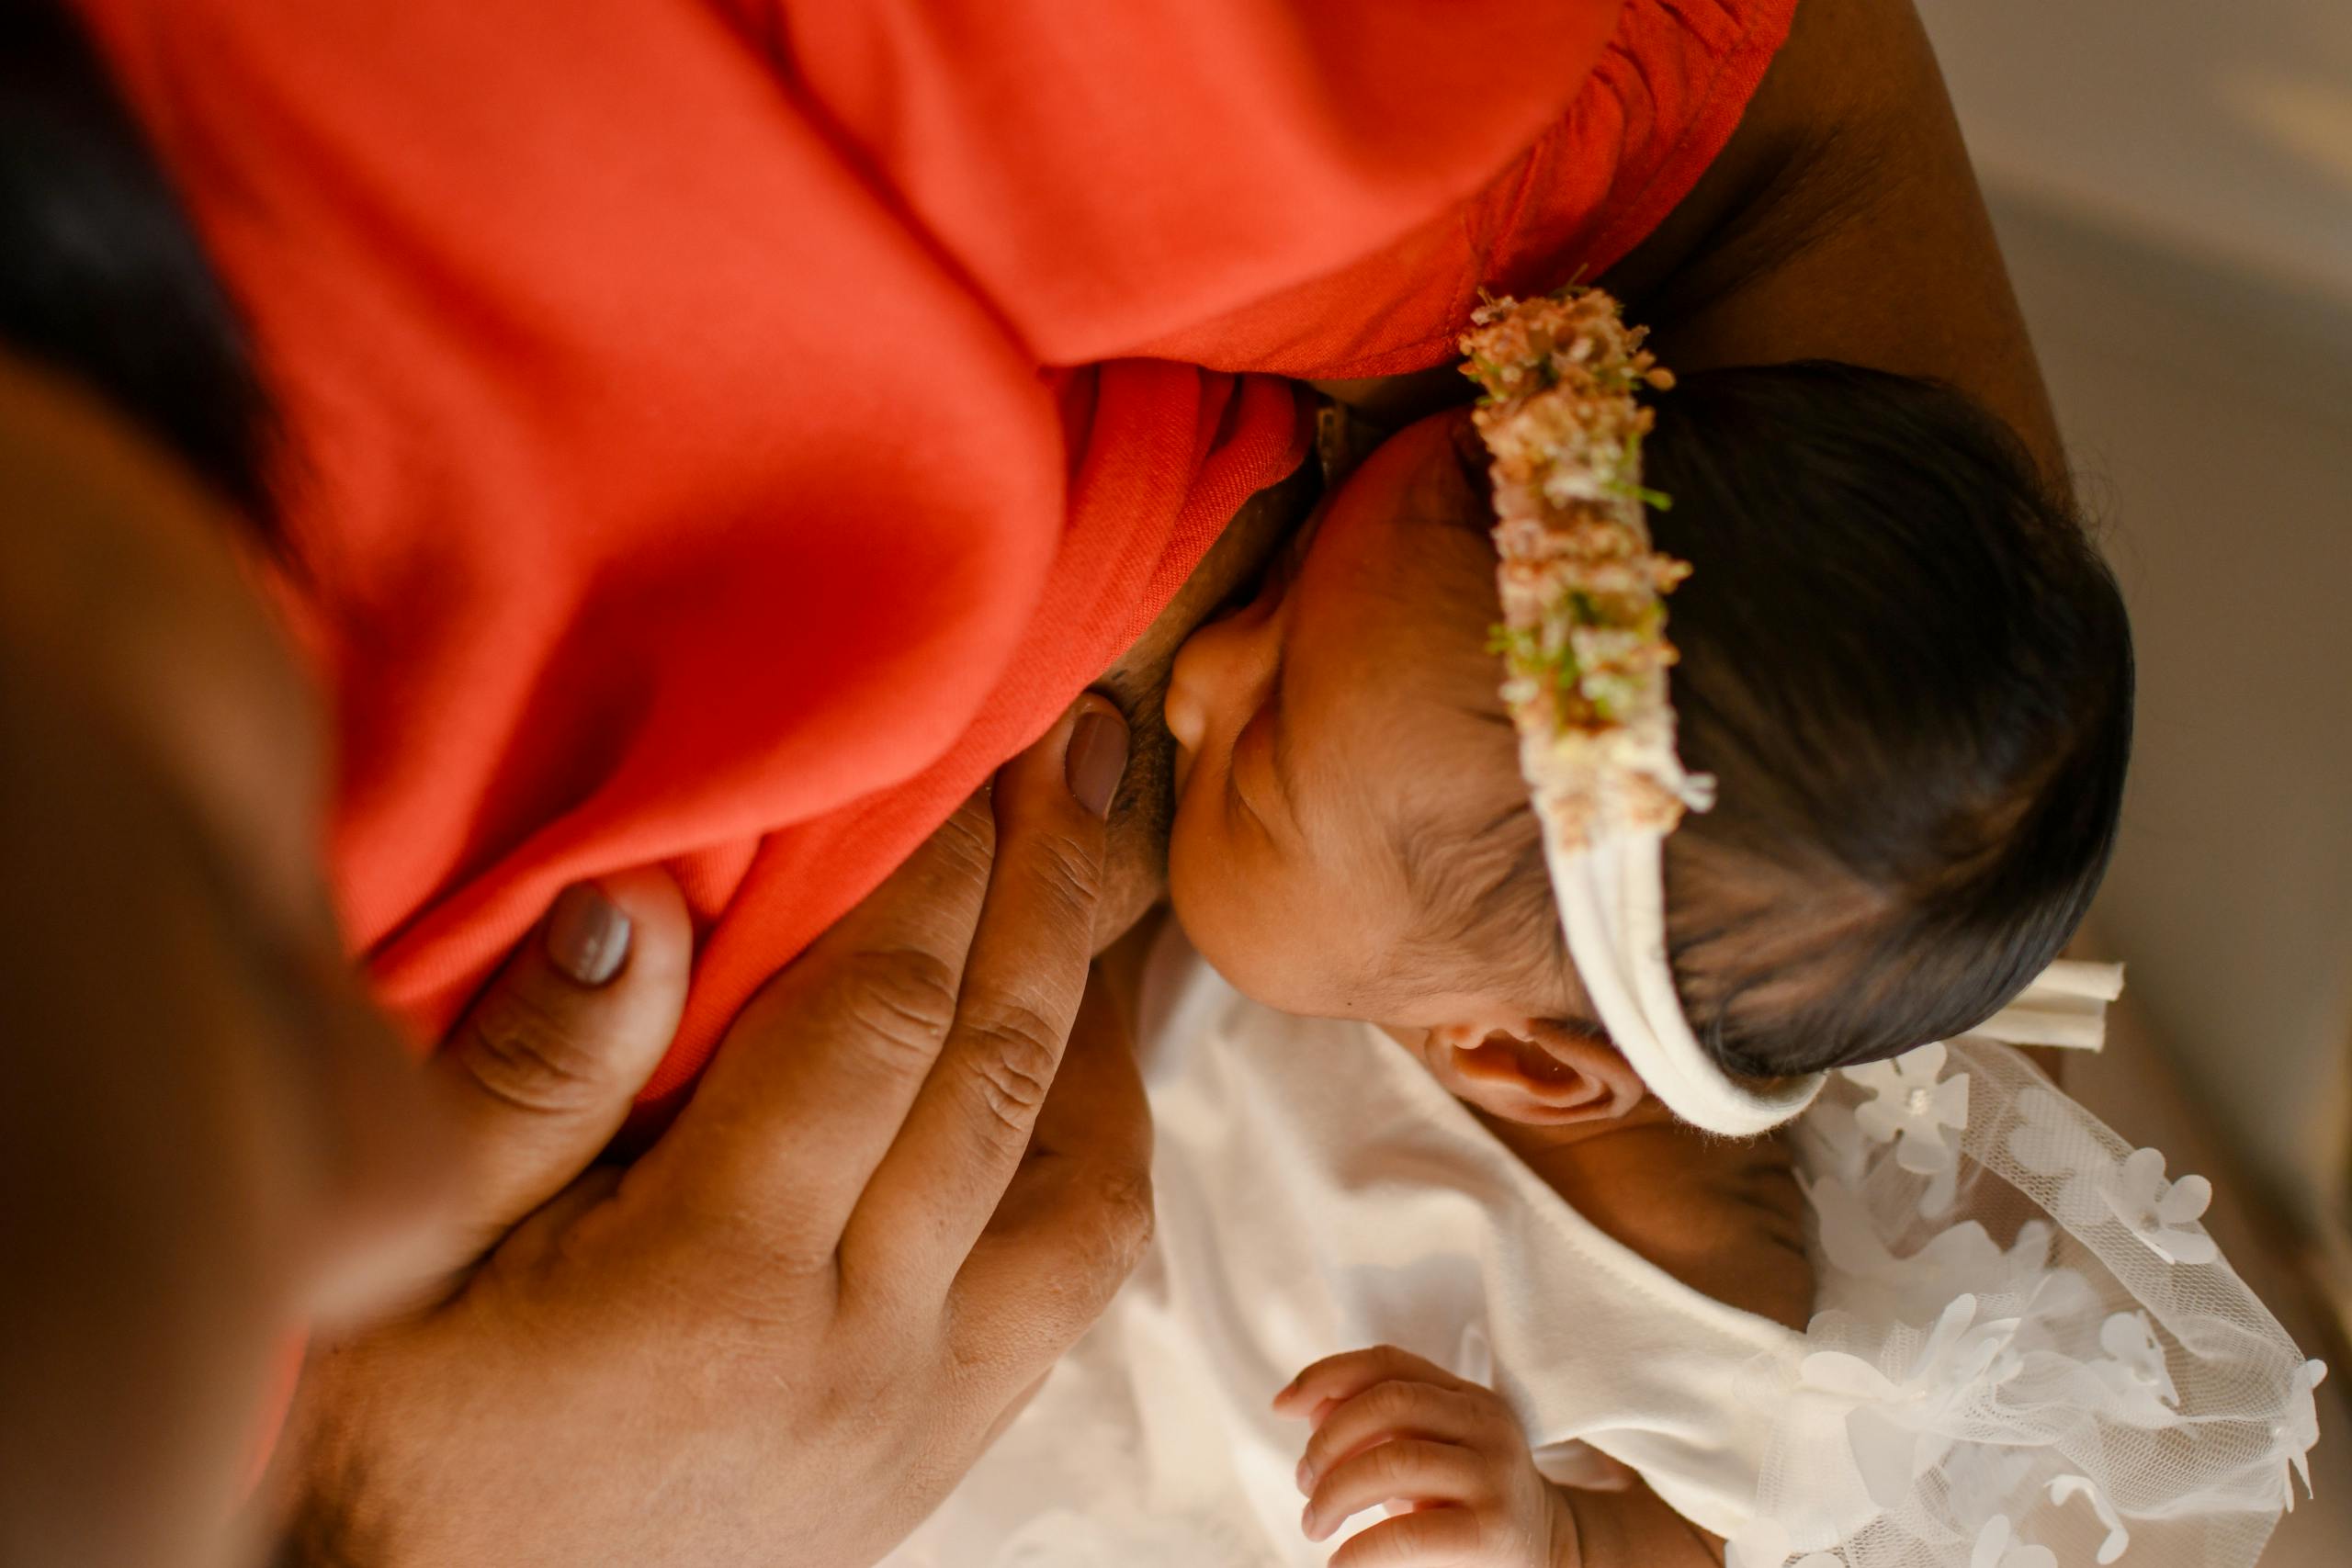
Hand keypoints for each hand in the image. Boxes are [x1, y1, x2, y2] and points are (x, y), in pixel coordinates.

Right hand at [279, 697, 1149, 1567]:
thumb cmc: (374, 1452)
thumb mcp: (395, 1259)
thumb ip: (526, 1080)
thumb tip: (648, 899)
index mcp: (717, 1282)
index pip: (879, 1019)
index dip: (939, 869)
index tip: (977, 753)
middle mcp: (858, 1351)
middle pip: (1001, 1074)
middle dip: (1048, 895)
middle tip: (1081, 762)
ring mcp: (915, 1419)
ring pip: (1081, 1192)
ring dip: (1096, 1026)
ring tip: (1086, 901)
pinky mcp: (930, 1461)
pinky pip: (1066, 1286)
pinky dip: (1084, 1155)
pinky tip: (1054, 1084)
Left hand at [1277, 1346, 1577, 1567]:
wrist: (1551, 1557)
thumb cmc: (1469, 1507)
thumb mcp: (1429, 1454)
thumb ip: (1376, 1424)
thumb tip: (1306, 1403)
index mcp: (1468, 1397)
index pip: (1387, 1363)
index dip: (1325, 1374)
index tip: (1281, 1406)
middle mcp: (1487, 1424)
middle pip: (1387, 1403)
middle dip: (1327, 1441)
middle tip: (1305, 1484)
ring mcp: (1495, 1475)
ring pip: (1392, 1460)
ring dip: (1334, 1492)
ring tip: (1315, 1523)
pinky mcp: (1494, 1532)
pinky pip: (1407, 1532)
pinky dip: (1359, 1550)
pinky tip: (1341, 1561)